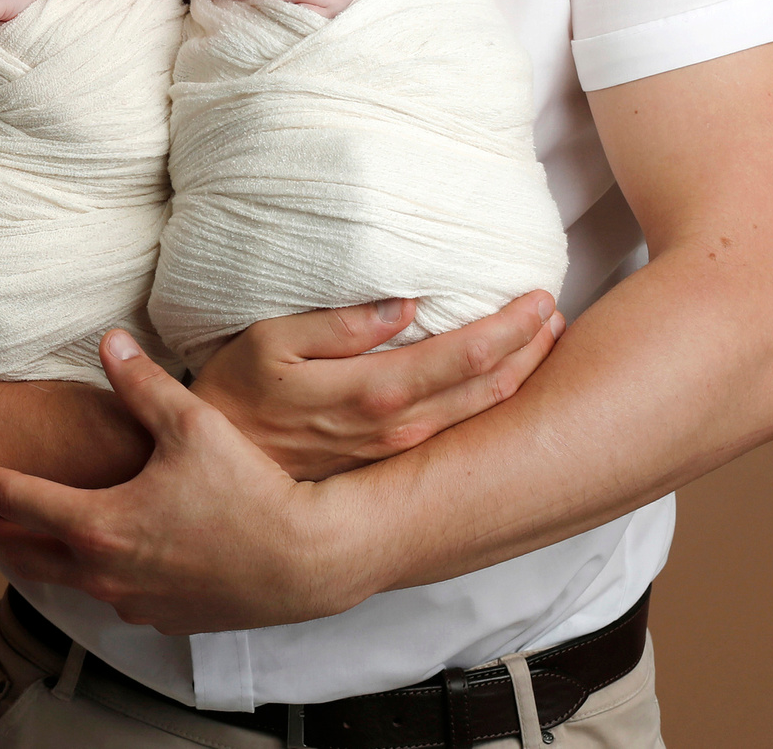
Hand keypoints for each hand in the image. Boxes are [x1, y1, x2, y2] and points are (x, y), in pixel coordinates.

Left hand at [0, 331, 368, 634]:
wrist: (307, 561)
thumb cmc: (252, 492)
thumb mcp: (193, 424)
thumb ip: (142, 384)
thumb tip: (109, 342)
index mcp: (99, 524)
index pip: (16, 500)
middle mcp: (104, 571)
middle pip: (23, 553)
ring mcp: (131, 601)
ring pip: (61, 580)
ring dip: (32, 556)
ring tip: (16, 536)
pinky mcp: (160, 618)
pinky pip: (107, 596)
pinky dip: (85, 575)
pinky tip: (93, 559)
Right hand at [191, 293, 561, 480]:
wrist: (217, 474)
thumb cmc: (235, 395)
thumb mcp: (268, 343)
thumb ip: (338, 325)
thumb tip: (402, 304)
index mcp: (375, 392)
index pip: (463, 356)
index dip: (510, 327)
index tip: (539, 296)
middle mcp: (398, 428)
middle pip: (486, 389)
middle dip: (529, 350)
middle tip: (555, 314)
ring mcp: (397, 452)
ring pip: (478, 415)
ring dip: (517, 377)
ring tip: (541, 343)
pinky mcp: (390, 463)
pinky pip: (457, 432)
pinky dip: (488, 405)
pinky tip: (498, 386)